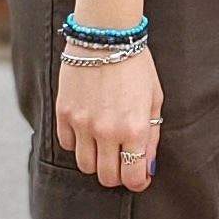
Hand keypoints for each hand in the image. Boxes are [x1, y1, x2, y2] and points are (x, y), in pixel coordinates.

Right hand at [52, 22, 163, 192]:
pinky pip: (68, 145)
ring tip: (105, 146)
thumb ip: (152, 136)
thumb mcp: (154, 99)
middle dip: (117, 175)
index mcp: (134, 128)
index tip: (139, 177)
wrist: (105, 36)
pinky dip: (78, 144)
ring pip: (85, 166)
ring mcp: (82, 124)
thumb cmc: (136, 66)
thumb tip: (148, 167)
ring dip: (96, 162)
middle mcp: (107, 131)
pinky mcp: (63, 114)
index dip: (137, 182)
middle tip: (122, 162)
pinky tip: (88, 130)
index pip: (132, 177)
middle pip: (106, 177)